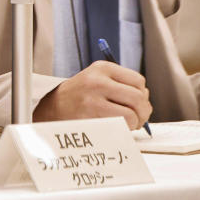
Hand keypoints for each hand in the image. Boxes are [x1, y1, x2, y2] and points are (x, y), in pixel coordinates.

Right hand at [33, 61, 151, 129]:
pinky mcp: (90, 119)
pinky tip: (117, 128)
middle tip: (139, 118)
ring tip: (128, 124)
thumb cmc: (81, 94)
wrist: (53, 106)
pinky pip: (119, 128)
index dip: (142, 94)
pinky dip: (124, 130)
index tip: (136, 102)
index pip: (138, 81)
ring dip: (135, 123)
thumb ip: (122, 83)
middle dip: (144, 111)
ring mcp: (92, 100)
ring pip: (131, 115)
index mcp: (102, 68)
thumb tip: (146, 99)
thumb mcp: (97, 77)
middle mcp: (97, 81)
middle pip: (138, 98)